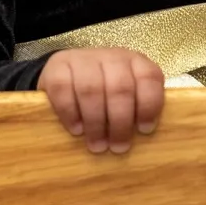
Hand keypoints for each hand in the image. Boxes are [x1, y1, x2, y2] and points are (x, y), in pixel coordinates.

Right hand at [38, 48, 165, 153]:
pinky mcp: (57, 66)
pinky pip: (63, 89)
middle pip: (120, 87)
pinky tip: (77, 130)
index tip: (144, 130)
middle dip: (120, 122)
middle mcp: (111, 57)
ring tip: (97, 145)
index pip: (149, 77)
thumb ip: (138, 109)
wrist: (69, 73)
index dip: (148, 105)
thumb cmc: (105, 93)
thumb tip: (143, 138)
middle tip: (118, 148)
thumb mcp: (128, 96)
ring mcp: (83, 59)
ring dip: (96, 122)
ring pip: (91, 89)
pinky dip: (70, 113)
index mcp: (136, 62)